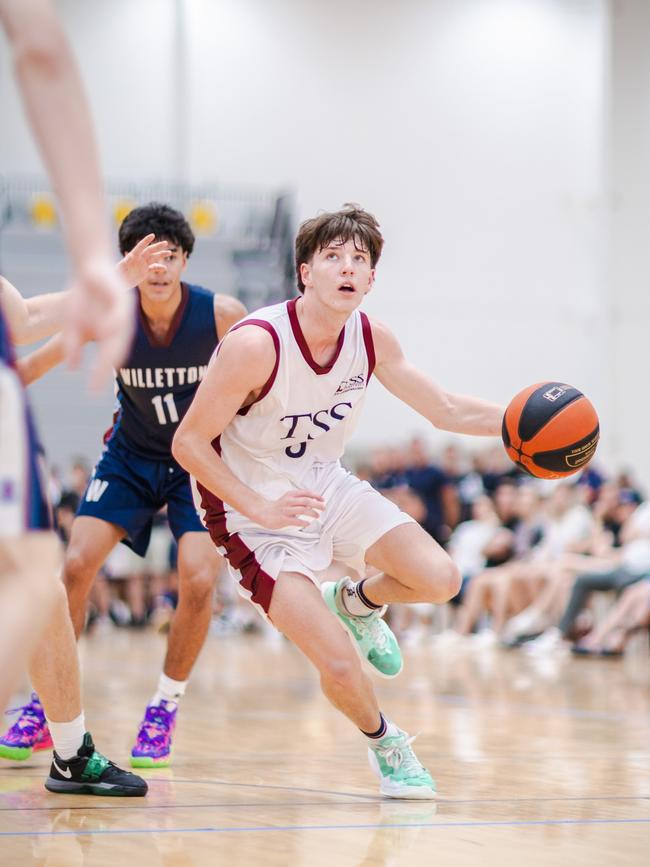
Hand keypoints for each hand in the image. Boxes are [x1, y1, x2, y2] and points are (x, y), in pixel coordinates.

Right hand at [64, 260, 134, 389]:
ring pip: (121, 334)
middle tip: (97, 386)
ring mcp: (123, 312)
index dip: (101, 375)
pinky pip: (119, 312)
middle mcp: (121, 326)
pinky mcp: (122, 296)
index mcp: (113, 334)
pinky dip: (114, 322)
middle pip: (117, 351)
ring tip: (105, 366)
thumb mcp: (74, 324)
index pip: (109, 358)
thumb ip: (74, 345)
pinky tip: (107, 331)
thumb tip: (72, 369)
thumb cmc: (83, 298)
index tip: (92, 391)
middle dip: (106, 368)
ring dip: (112, 349)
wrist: (89, 268)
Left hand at [116, 233, 170, 286]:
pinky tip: (165, 268)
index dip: (146, 241)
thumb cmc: (117, 275)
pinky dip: (159, 267)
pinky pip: (153, 268)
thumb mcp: (119, 269)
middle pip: (149, 251)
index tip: (152, 235)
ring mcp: (142, 265)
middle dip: (157, 247)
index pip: (140, 247)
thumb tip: (130, 256)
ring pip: (153, 258)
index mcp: (133, 256)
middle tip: (165, 243)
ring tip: (169, 252)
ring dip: (161, 255)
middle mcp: (139, 259)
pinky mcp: (144, 272)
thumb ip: (125, 262)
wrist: (119, 283)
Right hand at [252, 490, 324, 529]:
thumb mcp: (288, 498)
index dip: (316, 495)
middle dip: (317, 504)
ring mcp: (286, 510)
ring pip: (302, 510)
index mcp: (290, 494)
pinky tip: (308, 523)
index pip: (306, 492)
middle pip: (306, 501)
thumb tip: (313, 502)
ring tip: (317, 515)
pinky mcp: (283, 519)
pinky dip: (303, 522)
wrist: (263, 512)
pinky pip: (295, 521)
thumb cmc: (278, 506)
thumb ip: (299, 499)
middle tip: (324, 507)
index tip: (323, 499)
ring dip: (312, 513)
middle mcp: (289, 501)